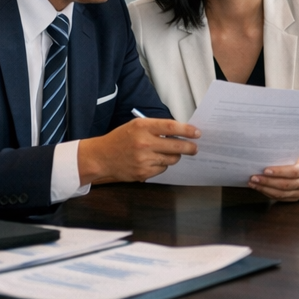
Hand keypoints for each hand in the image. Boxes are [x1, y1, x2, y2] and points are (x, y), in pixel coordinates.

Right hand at [78, 118, 199, 184]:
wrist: (101, 157)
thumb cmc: (121, 139)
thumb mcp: (137, 125)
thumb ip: (157, 127)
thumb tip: (180, 131)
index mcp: (143, 127)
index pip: (171, 127)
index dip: (187, 130)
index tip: (197, 132)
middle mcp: (144, 143)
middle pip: (175, 146)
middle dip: (189, 147)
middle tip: (195, 147)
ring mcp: (143, 160)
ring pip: (171, 159)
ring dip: (175, 156)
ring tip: (171, 152)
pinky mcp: (142, 173)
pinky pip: (162, 170)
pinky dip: (162, 165)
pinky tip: (155, 160)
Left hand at [248, 153, 298, 201]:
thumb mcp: (295, 154)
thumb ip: (284, 157)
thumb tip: (263, 159)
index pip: (293, 172)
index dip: (279, 172)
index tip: (265, 170)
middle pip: (285, 185)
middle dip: (267, 182)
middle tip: (254, 178)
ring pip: (281, 194)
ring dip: (264, 189)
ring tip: (253, 184)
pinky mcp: (295, 198)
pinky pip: (279, 198)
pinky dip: (268, 193)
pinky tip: (259, 188)